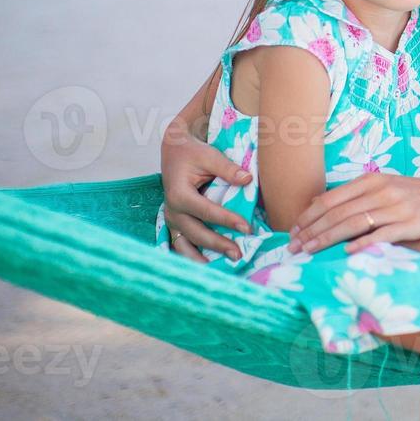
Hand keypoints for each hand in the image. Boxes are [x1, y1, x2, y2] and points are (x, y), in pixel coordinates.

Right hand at [160, 117, 251, 262]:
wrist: (175, 152)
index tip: (246, 228)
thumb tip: (248, 180)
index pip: (206, 211)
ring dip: (202, 259)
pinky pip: (181, 245)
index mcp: (179, 194)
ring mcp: (171, 220)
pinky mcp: (175, 224)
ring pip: (185, 245)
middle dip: (218, 245)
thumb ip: (228, 168)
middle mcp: (172, 210)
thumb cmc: (193, 153)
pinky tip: (207, 267)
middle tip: (239, 254)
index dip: (226, 220)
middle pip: (196, 233)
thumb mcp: (210, 155)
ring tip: (221, 268)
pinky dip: (192, 257)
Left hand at [287, 171, 419, 254]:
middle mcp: (381, 190)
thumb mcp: (389, 187)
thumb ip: (361, 196)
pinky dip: (362, 243)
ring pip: (352, 223)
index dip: (308, 217)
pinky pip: (382, 234)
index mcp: (373, 180)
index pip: (331, 199)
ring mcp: (397, 207)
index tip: (293, 232)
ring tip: (309, 252)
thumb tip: (325, 206)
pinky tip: (347, 253)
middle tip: (293, 247)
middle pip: (337, 212)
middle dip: (311, 231)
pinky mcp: (412, 224)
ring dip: (326, 239)